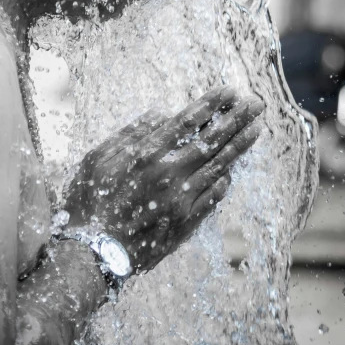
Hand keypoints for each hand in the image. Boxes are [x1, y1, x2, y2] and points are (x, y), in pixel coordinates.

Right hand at [65, 86, 263, 271]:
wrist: (93, 254)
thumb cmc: (88, 203)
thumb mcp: (96, 159)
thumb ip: (130, 134)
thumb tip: (161, 114)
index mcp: (147, 154)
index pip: (187, 122)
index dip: (211, 105)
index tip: (229, 90)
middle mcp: (170, 174)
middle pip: (211, 140)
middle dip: (236, 119)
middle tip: (257, 104)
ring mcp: (181, 200)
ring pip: (218, 167)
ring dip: (239, 146)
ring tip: (256, 129)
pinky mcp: (185, 223)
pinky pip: (212, 197)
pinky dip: (224, 181)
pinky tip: (232, 171)